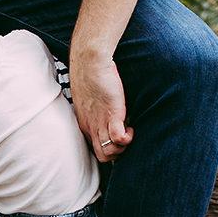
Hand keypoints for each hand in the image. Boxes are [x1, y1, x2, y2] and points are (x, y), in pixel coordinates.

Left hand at [68, 0, 147, 162]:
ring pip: (109, 152)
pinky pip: (118, 138)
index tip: (119, 140)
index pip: (96, 150)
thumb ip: (98, 111)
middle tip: (126, 139)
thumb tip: (111, 116)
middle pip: (103, 156)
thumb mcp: (91, 100)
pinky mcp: (111, 113)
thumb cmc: (91, 76)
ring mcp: (100, 122)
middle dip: (117, 154)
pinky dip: (126, 139)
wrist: (89, 60)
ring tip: (130, 132)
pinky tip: (131, 127)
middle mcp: (91, 127)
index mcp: (86, 125)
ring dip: (123, 148)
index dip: (110, 149)